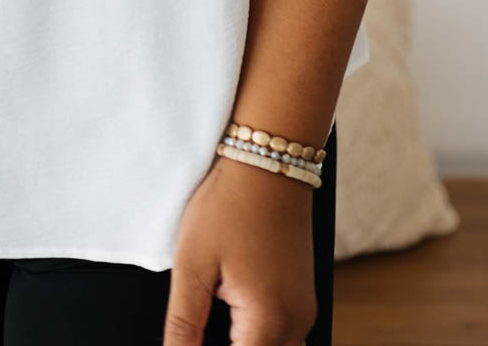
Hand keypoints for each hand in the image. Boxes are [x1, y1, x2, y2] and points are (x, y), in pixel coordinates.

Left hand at [163, 153, 318, 344]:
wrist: (268, 160)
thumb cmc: (229, 202)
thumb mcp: (192, 263)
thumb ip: (183, 324)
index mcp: (269, 320)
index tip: (184, 343)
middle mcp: (296, 322)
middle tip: (194, 333)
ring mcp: (303, 310)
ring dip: (244, 344)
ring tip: (208, 328)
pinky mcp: (302, 297)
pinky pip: (282, 337)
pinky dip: (256, 337)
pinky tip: (230, 322)